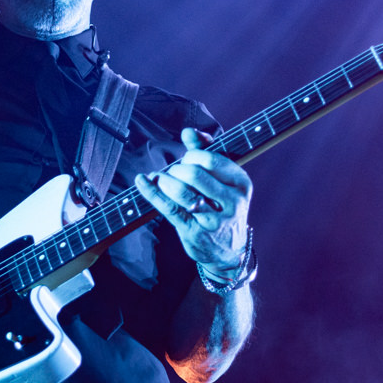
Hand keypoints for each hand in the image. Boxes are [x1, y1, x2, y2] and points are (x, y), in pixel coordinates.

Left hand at [133, 128, 252, 279]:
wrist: (229, 251)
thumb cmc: (223, 206)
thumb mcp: (224, 180)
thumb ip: (208, 151)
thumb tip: (188, 132)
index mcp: (240, 183)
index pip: (211, 159)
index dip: (192, 156)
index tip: (186, 161)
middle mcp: (231, 201)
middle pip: (194, 174)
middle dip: (178, 169)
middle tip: (174, 173)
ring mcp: (213, 219)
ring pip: (181, 191)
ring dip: (164, 180)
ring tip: (160, 179)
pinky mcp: (194, 232)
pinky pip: (169, 208)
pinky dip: (151, 192)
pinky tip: (142, 181)